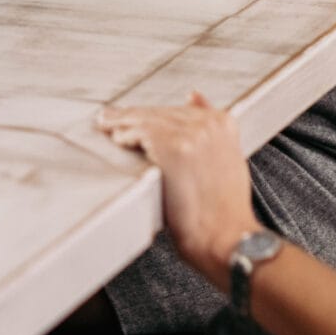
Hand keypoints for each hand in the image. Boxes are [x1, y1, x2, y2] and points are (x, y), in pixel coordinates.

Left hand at [97, 92, 264, 281]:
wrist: (228, 238)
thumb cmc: (225, 211)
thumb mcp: (228, 160)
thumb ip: (211, 131)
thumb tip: (193, 95)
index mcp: (224, 122)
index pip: (179, 109)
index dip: (154, 115)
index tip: (137, 116)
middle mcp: (209, 123)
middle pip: (161, 113)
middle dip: (136, 117)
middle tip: (111, 118)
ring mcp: (191, 134)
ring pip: (147, 119)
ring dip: (123, 123)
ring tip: (107, 125)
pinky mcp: (173, 148)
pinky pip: (140, 134)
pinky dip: (125, 135)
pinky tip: (116, 139)